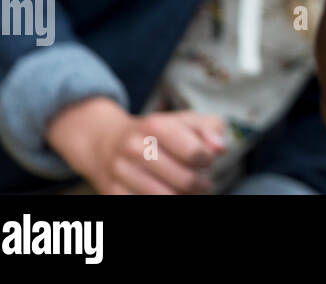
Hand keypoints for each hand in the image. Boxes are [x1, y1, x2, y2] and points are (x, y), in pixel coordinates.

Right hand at [46, 97, 227, 193]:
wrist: (105, 142)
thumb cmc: (157, 133)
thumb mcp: (184, 121)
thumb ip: (210, 128)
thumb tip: (220, 148)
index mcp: (156, 125)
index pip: (195, 153)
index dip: (207, 160)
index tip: (206, 161)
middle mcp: (135, 148)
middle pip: (185, 181)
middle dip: (201, 185)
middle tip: (202, 183)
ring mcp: (121, 172)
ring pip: (168, 198)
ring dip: (184, 197)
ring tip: (187, 190)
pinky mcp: (113, 193)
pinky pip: (147, 204)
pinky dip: (164, 201)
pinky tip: (167, 193)